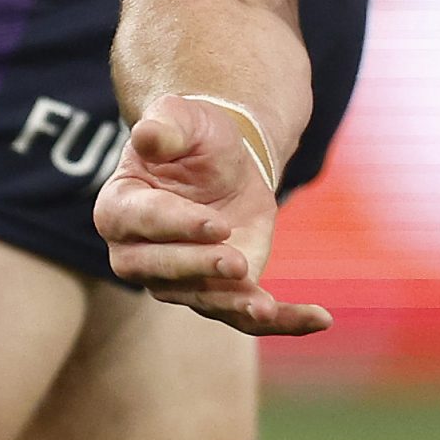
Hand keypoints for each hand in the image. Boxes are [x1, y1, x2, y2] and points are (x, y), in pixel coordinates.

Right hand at [94, 93, 329, 335]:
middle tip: (237, 263)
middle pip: (164, 271)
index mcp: (121, 208)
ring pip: (202, 300)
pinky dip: (285, 321)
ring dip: (235, 305)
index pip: (144, 222)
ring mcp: (177, 280)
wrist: (224, 163)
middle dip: (202, 268)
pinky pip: (245, 316)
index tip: (218, 225)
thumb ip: (166, 126)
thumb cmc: (194, 138)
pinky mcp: (219, 293)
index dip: (180, 226)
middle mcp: (139, 255)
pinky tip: (319, 318)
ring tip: (266, 309)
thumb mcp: (183, 118)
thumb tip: (148, 135)